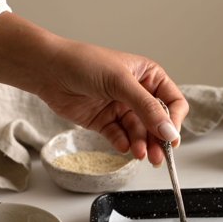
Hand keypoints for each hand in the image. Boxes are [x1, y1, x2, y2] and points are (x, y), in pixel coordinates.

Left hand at [0, 12, 188, 164]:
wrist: (48, 71)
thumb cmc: (84, 63)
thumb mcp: (121, 83)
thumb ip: (146, 108)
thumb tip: (168, 130)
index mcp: (148, 76)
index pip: (173, 102)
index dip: (174, 121)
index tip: (171, 137)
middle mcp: (137, 94)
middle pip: (157, 123)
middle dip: (158, 139)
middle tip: (159, 157)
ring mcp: (121, 108)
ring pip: (139, 133)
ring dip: (141, 144)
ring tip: (140, 154)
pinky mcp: (105, 122)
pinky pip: (120, 137)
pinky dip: (123, 144)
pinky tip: (123, 147)